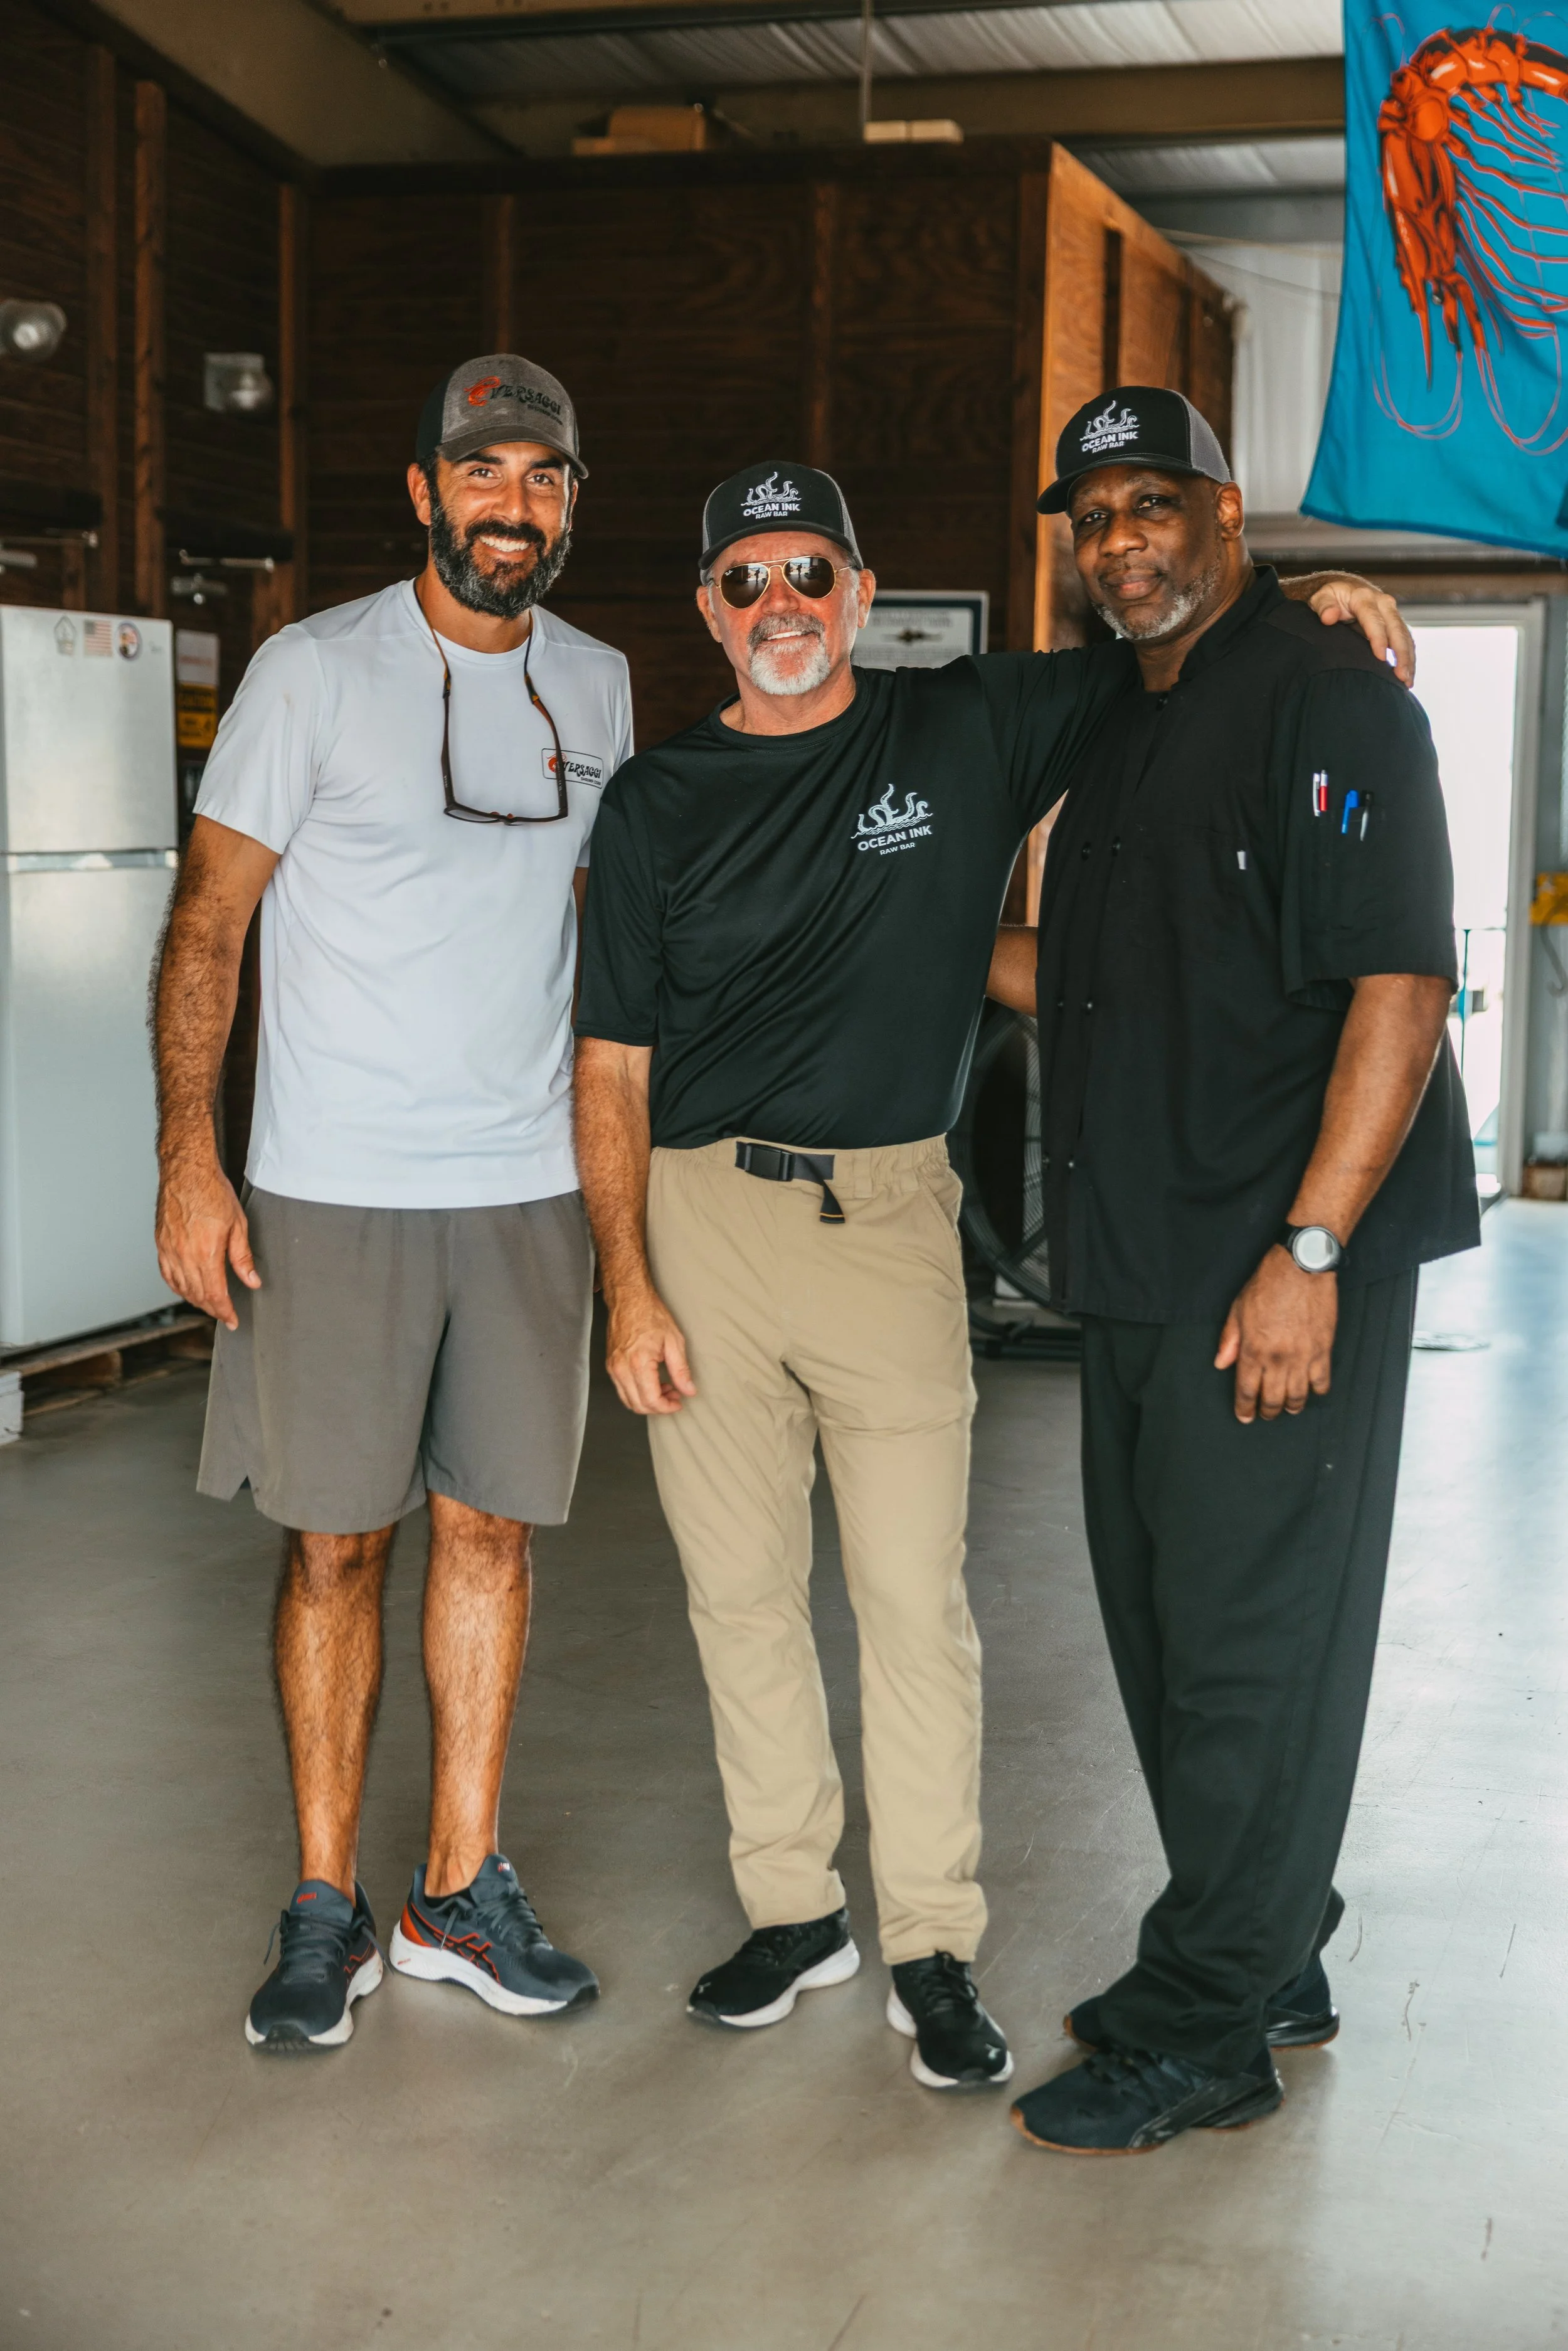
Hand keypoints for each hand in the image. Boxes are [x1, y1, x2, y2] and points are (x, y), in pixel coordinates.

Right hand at [155, 1155, 259, 1330]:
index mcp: (206, 1253)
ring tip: (210, 1305)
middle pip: (198, 1295)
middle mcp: (184, 1255)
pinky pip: (167, 1275)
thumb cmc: (212, 1192)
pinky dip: (178, 1287)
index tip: (232, 1320)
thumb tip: (252, 1281)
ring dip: (196, 1301)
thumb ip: (243, 1257)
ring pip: (181, 1288)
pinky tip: (187, 1289)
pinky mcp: (160, 1244)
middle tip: (224, 1315)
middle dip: (213, 1310)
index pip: (216, 1295)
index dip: (225, 1312)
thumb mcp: (238, 1225)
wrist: (186, 1171)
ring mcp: (169, 1251)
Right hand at [605, 1286, 696, 1415]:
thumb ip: (681, 1370)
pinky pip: (623, 1389)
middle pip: (638, 1405)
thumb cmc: (650, 1314)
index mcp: (639, 1363)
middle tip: (675, 1396)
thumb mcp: (674, 1341)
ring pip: (628, 1400)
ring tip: (666, 1388)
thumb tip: (689, 1390)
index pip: (651, 1400)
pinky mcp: (611, 1365)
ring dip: (648, 1401)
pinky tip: (652, 1382)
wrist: (629, 1299)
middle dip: (659, 1407)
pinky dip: (638, 1393)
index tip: (679, 1402)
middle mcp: (621, 1369)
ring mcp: (613, 1368)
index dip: (667, 1407)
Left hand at [1214, 1247, 1336, 1423]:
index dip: (1245, 1408)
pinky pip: (1322, 1382)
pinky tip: (1310, 1391)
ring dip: (1291, 1406)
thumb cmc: (1267, 1285)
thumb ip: (1229, 1340)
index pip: (1247, 1390)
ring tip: (1287, 1408)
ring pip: (1297, 1396)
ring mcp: (1303, 1357)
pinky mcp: (1323, 1350)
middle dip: (1267, 1411)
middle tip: (1265, 1414)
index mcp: (1253, 1350)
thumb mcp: (1238, 1310)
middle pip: (1272, 1399)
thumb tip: (1221, 1363)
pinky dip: (1316, 1391)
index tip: (1244, 1417)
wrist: (1301, 1268)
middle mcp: (1278, 1359)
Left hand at [1308, 580, 1414, 686]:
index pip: (1374, 619)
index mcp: (1364, 597)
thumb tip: (1328, 617)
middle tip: (1401, 677)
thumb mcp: (1322, 598)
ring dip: (1408, 659)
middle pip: (1396, 629)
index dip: (1379, 639)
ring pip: (1405, 637)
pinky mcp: (1396, 623)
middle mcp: (1383, 603)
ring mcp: (1392, 613)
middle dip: (1401, 654)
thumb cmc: (1331, 597)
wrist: (1345, 589)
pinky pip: (1406, 640)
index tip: (1380, 658)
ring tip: (1407, 682)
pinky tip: (1407, 676)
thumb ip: (1324, 606)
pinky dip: (1409, 658)